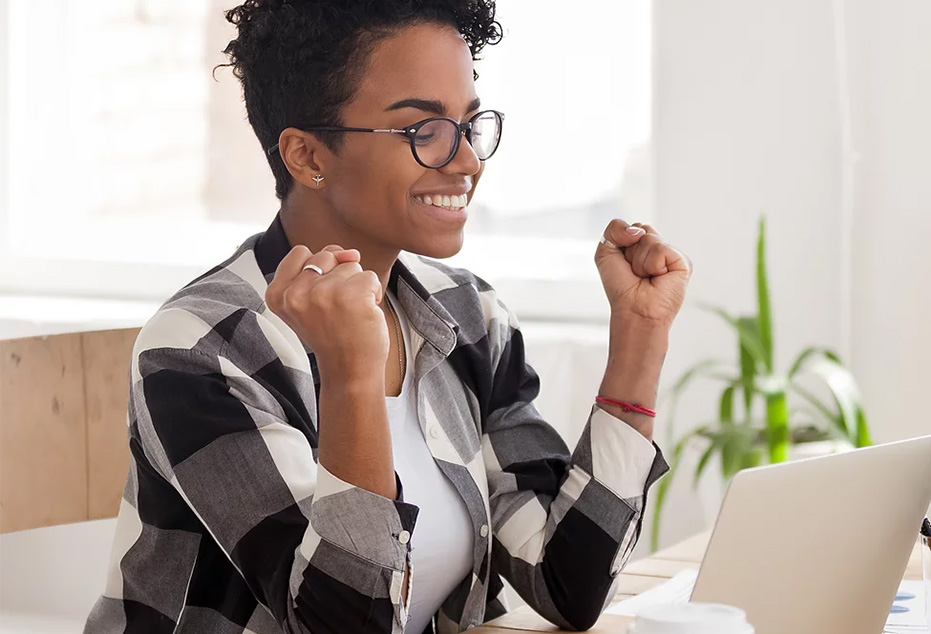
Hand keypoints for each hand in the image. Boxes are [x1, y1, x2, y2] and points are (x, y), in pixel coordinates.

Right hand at [265, 244, 387, 382]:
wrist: (349, 370)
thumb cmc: (333, 334)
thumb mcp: (309, 301)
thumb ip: (320, 268)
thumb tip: (351, 252)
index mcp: (278, 294)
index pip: (300, 252)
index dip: (318, 270)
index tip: (319, 298)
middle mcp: (296, 293)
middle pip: (327, 256)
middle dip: (339, 278)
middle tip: (336, 310)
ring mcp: (323, 293)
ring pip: (351, 265)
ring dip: (357, 287)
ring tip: (349, 314)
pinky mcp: (352, 296)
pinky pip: (370, 277)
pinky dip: (373, 294)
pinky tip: (364, 315)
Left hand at [594, 219, 691, 327]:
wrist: (633, 309)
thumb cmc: (621, 287)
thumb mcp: (605, 253)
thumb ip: (614, 229)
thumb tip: (638, 230)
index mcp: (642, 245)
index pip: (633, 227)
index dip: (623, 243)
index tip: (624, 263)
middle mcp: (658, 248)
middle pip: (642, 229)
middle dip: (631, 251)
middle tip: (636, 271)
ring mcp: (671, 255)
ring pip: (650, 238)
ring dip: (640, 261)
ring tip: (646, 276)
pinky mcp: (682, 262)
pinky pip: (661, 249)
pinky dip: (653, 265)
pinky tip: (657, 277)